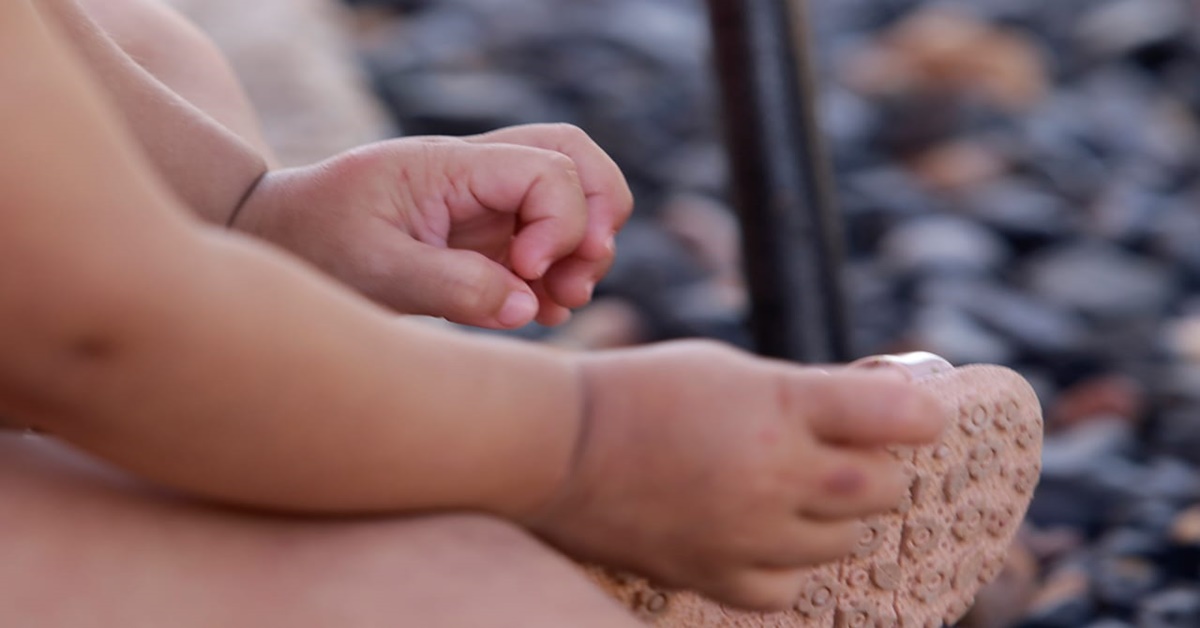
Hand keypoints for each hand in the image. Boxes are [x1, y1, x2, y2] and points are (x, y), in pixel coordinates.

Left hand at [232, 124, 633, 328]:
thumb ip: (449, 286)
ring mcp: (483, 203)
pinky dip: (559, 273)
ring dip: (584, 250)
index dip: (561, 223)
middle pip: (577, 158)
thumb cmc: (314, 243)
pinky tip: (540, 312)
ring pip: (572, 195)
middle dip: (597, 218)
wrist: (279, 238)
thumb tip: (525, 305)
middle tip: (573, 278)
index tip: (526, 272)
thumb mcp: (372, 270)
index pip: (548, 168)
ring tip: (558, 302)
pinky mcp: (482, 236)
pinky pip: (546, 239)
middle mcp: (476, 173)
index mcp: (450, 165)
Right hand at [528, 341, 945, 609]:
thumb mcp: (729, 370)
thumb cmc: (642, 391)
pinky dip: (788, 562)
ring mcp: (747, 533)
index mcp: (779, 406)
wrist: (558, 444)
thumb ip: (803, 394)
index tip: (920, 413)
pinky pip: (789, 586)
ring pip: (842, 540)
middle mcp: (774, 473)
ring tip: (791, 489)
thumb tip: (877, 410)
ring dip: (832, 514)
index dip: (921, 412)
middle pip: (883, 487)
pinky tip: (764, 535)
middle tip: (840, 450)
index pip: (898, 414)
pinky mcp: (715, 575)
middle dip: (874, 465)